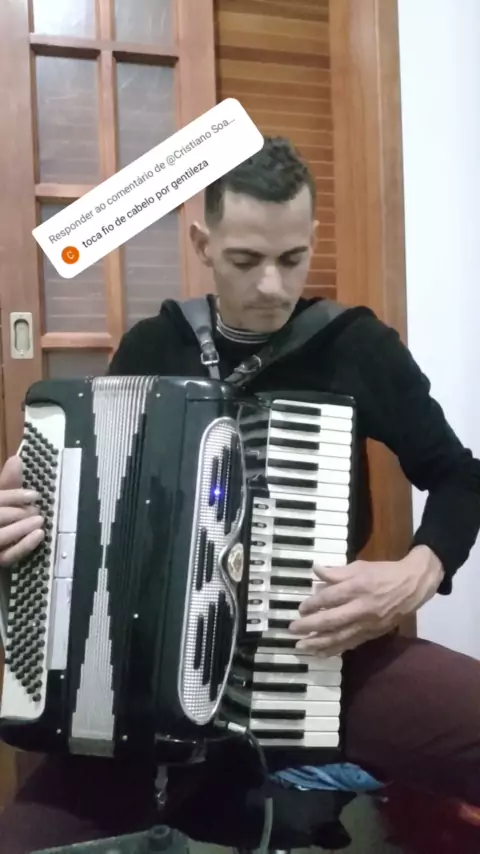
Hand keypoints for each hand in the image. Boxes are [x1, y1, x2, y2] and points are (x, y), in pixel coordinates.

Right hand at [0, 456, 43, 568]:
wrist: (5, 553)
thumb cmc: (4, 522)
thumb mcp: (4, 501)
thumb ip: (8, 484)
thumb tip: (17, 458)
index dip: (13, 495)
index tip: (35, 495)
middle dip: (18, 512)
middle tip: (37, 511)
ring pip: (1, 536)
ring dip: (22, 527)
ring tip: (40, 521)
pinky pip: (8, 556)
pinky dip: (24, 545)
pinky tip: (39, 535)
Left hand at [289, 546, 444, 655]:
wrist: (413, 586)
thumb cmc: (384, 573)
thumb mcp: (360, 566)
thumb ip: (337, 572)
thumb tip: (316, 570)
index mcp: (358, 587)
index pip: (330, 598)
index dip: (313, 604)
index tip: (300, 609)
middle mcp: (362, 608)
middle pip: (332, 620)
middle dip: (310, 626)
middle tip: (292, 630)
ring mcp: (367, 623)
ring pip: (340, 637)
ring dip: (318, 643)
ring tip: (301, 646)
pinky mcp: (372, 634)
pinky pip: (351, 644)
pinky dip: (335, 650)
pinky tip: (320, 653)